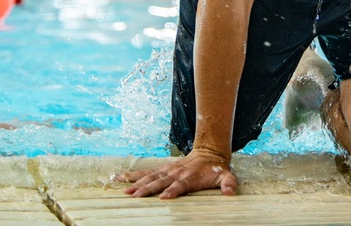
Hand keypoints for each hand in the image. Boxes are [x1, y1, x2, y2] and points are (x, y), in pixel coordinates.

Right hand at [118, 148, 237, 198]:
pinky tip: (120, 178)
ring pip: (150, 177)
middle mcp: (176, 173)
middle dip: (147, 189)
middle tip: (135, 197)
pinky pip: (146, 172)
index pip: (180, 185)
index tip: (163, 197)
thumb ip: (228, 184)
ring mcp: (168, 170)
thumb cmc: (216, 169)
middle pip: (160, 182)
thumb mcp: (226, 176)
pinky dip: (133, 175)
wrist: (209, 152)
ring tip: (124, 191)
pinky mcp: (163, 169)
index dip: (172, 191)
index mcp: (190, 177)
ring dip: (137, 184)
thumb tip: (230, 193)